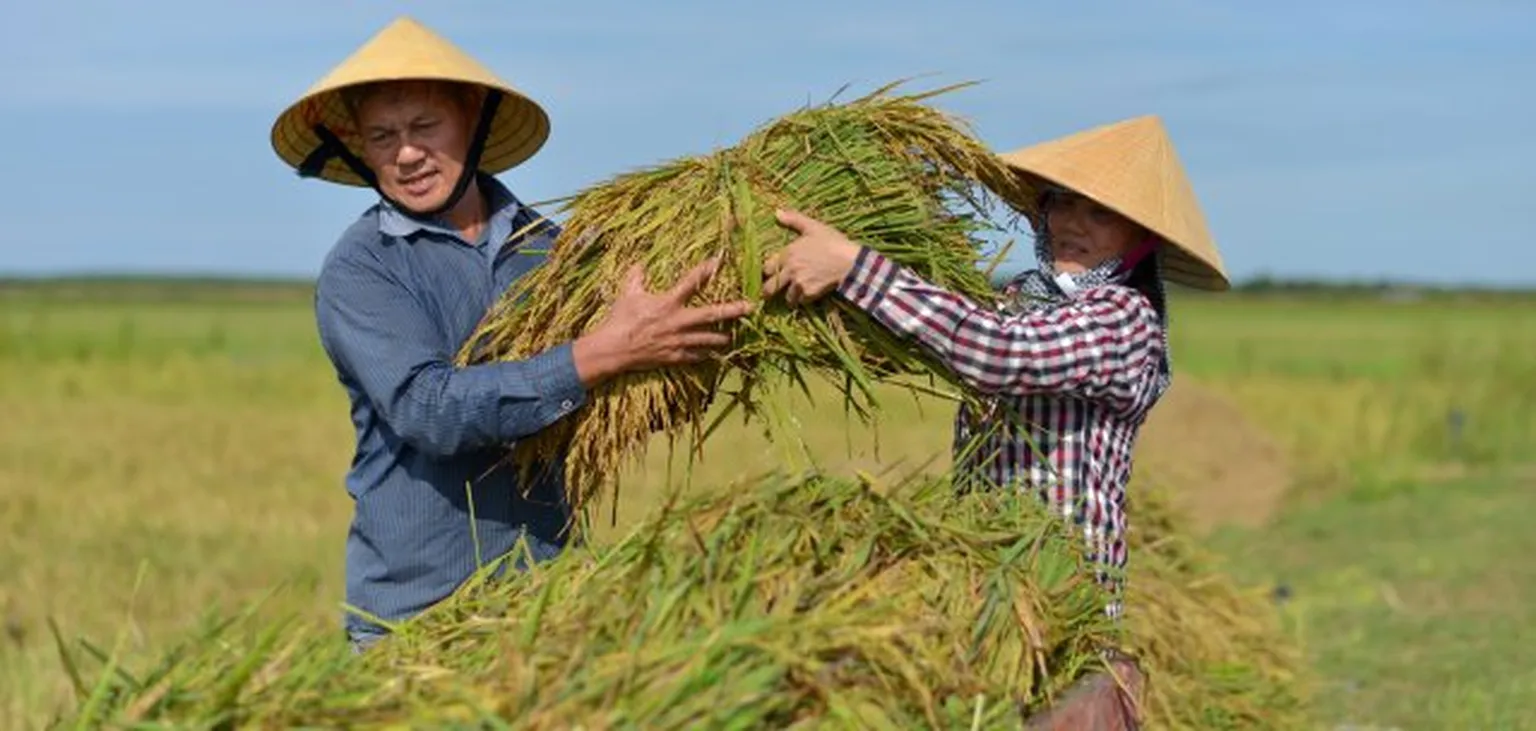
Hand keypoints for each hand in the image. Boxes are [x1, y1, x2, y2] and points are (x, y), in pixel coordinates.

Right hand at [573, 256, 753, 385]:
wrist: (613, 349)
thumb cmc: (620, 319)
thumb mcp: (627, 294)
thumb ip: (635, 277)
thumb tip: (639, 264)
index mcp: (668, 302)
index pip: (692, 282)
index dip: (706, 269)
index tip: (720, 260)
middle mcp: (678, 321)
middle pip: (711, 314)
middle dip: (732, 310)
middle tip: (750, 307)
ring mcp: (678, 341)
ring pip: (708, 339)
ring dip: (723, 337)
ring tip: (734, 335)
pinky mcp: (675, 357)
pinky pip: (695, 357)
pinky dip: (705, 355)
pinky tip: (713, 354)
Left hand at [763, 208, 861, 304]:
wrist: (849, 260)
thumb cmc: (832, 242)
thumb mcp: (813, 227)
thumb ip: (793, 220)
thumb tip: (777, 212)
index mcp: (787, 254)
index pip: (766, 269)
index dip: (768, 272)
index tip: (772, 273)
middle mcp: (789, 270)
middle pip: (769, 288)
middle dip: (769, 292)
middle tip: (773, 292)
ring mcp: (799, 283)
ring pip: (786, 297)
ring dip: (790, 296)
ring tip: (795, 293)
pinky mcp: (809, 293)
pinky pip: (801, 302)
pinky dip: (804, 300)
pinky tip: (809, 293)